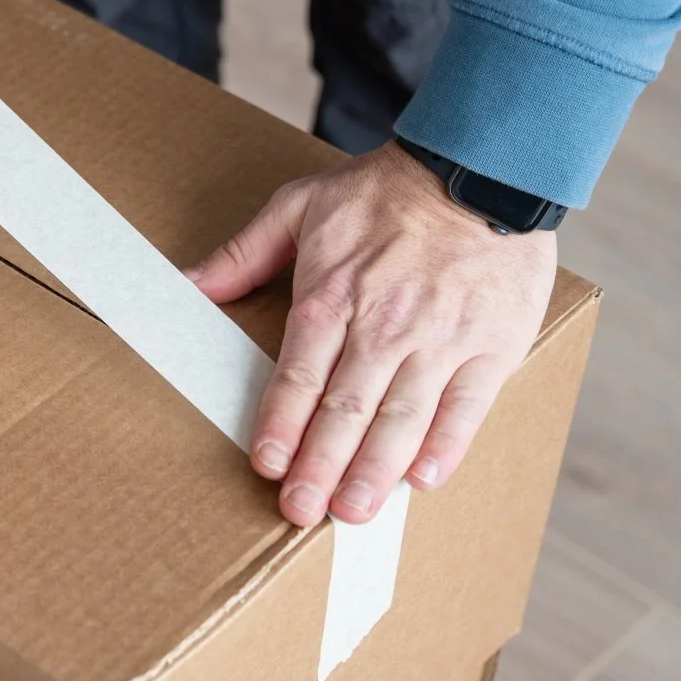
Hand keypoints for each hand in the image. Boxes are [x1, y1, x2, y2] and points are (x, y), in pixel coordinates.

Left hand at [187, 143, 556, 527]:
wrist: (479, 168)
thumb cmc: (385, 192)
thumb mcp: (299, 206)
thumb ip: (243, 254)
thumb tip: (188, 284)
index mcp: (333, 296)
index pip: (299, 376)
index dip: (281, 425)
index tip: (266, 466)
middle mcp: (385, 326)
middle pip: (346, 409)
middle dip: (321, 466)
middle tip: (302, 512)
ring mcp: (441, 340)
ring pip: (402, 419)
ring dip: (375, 472)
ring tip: (354, 512)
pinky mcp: (492, 346)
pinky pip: (466, 409)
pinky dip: (444, 447)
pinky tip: (422, 480)